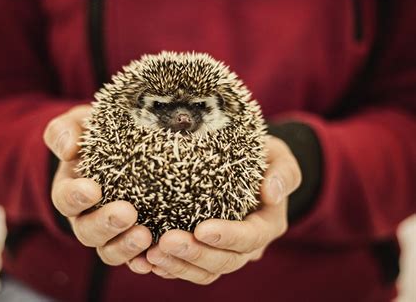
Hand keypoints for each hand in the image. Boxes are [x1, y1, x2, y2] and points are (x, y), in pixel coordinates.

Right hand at [43, 105, 152, 271]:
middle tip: (127, 213)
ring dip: (125, 247)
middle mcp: (87, 216)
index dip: (75, 197)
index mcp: (72, 191)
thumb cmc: (98, 135)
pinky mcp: (133, 238)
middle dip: (105, 225)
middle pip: (87, 231)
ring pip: (110, 250)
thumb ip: (66, 131)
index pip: (65, 199)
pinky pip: (136, 257)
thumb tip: (68, 150)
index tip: (92, 189)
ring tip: (146, 236)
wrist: (122, 146)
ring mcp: (111, 232)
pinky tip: (158, 258)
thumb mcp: (80, 124)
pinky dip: (144, 261)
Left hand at [137, 136, 300, 283]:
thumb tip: (271, 192)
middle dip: (195, 254)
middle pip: (224, 261)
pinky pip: (188, 268)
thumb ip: (283, 172)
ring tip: (151, 255)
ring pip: (205, 271)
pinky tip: (146, 260)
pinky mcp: (205, 250)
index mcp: (267, 225)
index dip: (228, 236)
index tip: (202, 229)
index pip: (250, 238)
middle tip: (166, 241)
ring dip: (178, 266)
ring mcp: (224, 250)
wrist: (251, 169)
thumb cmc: (264, 159)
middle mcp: (247, 245)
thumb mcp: (279, 157)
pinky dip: (169, 267)